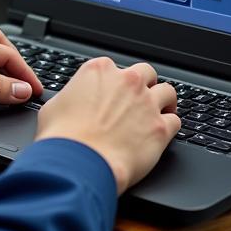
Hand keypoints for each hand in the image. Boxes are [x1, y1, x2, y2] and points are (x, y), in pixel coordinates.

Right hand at [34, 58, 179, 193]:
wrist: (79, 163)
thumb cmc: (62, 137)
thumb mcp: (54, 107)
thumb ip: (70, 97)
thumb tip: (70, 103)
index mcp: (99, 70)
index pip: (115, 67)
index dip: (115, 83)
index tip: (114, 94)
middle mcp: (126, 81)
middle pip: (146, 72)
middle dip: (144, 85)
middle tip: (139, 100)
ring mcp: (146, 103)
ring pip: (167, 92)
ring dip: (164, 101)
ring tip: (161, 111)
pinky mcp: (160, 128)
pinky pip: (176, 120)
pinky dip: (170, 126)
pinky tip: (164, 133)